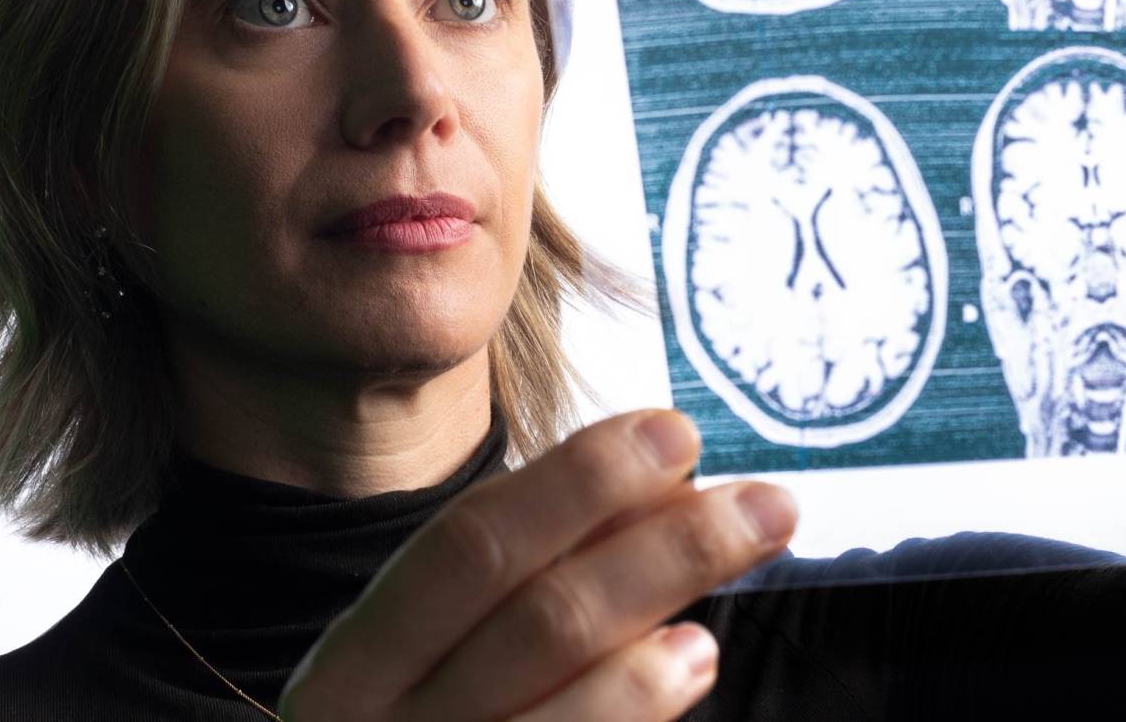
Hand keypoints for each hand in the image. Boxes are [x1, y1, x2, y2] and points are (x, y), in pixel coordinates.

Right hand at [278, 409, 797, 719]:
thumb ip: (531, 572)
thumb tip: (660, 487)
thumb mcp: (436, 652)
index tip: (673, 432)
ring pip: (560, 709)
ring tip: (738, 583)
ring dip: (671, 634)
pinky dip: (637, 707)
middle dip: (664, 550)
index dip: (575, 482)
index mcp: (358, 663)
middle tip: (767, 503)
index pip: (468, 547)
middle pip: (539, 622)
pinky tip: (692, 658)